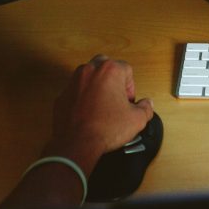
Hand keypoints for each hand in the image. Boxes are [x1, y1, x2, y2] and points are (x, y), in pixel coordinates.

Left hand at [46, 55, 153, 174]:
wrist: (77, 144)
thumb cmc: (104, 129)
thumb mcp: (137, 120)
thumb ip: (146, 108)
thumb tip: (146, 105)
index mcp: (110, 71)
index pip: (126, 69)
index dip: (130, 86)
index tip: (128, 100)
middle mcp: (89, 71)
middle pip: (105, 64)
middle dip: (112, 78)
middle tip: (116, 96)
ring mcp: (73, 82)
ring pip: (88, 75)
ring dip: (96, 85)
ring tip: (102, 104)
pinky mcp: (62, 95)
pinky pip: (75, 91)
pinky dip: (82, 97)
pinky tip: (88, 113)